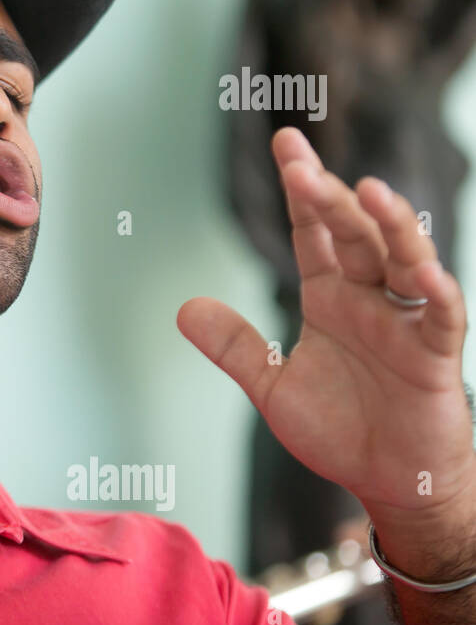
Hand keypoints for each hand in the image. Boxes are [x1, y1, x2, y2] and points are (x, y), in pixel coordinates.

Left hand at [178, 127, 475, 523]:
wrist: (388, 480)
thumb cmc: (341, 429)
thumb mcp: (272, 385)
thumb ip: (235, 346)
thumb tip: (183, 308)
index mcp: (330, 298)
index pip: (314, 232)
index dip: (301, 191)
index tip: (285, 144)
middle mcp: (368, 299)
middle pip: (352, 234)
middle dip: (329, 196)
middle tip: (300, 162)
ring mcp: (405, 323)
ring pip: (402, 260)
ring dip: (389, 226)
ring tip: (369, 191)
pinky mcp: (435, 357)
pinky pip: (440, 317)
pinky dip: (434, 292)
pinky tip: (420, 272)